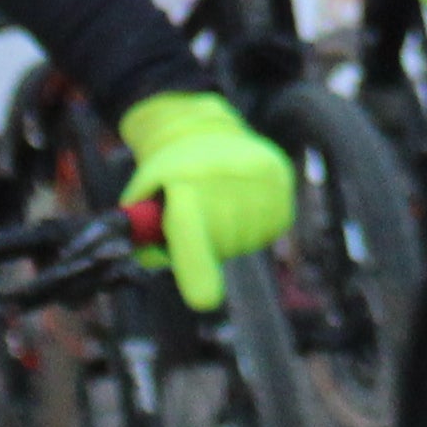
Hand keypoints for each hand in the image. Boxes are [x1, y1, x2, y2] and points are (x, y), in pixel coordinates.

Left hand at [116, 89, 294, 311]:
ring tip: (217, 201)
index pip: (192, 235)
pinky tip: (239, 201)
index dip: (197, 270)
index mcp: (186, 184)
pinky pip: (266, 232)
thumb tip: (156, 261)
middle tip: (194, 213)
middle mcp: (227, 181)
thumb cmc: (169, 168)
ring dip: (227, 234)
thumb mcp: (144, 194)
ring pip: (242, 241)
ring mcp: (260, 183)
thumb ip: (146, 236)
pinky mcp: (282, 185)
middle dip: (203, 242)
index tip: (204, 300)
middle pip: (218, 247)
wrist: (205, 125)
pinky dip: (250, 226)